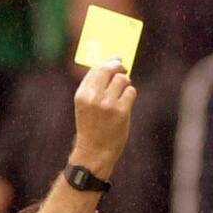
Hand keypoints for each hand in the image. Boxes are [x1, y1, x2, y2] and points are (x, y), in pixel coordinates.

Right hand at [70, 61, 136, 178]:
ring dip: (126, 83)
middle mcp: (94, 97)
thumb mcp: (86, 106)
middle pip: (109, 70)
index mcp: (82, 94)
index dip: (107, 63)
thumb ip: (94, 88)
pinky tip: (127, 101)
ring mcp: (108, 104)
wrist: (95, 151)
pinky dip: (130, 94)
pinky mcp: (122, 111)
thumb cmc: (92, 128)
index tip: (115, 60)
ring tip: (123, 91)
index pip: (95, 69)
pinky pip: (131, 92)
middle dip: (118, 67)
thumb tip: (109, 68)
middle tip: (124, 68)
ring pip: (122, 80)